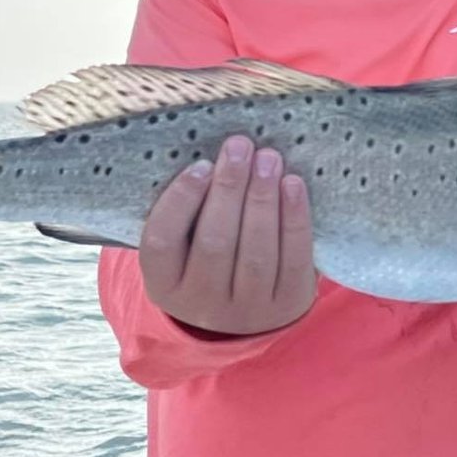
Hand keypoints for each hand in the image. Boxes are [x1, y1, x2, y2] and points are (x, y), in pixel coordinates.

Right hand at [139, 135, 316, 335]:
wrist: (249, 310)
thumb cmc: (209, 254)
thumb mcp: (185, 242)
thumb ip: (190, 208)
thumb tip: (214, 153)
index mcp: (164, 284)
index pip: (162, 240)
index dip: (180, 200)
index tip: (201, 164)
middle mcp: (201, 304)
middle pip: (214, 243)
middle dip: (229, 188)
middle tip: (240, 146)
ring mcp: (246, 311)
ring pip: (255, 253)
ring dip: (263, 199)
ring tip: (268, 158)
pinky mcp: (287, 306)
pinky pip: (293, 260)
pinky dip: (295, 219)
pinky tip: (293, 184)